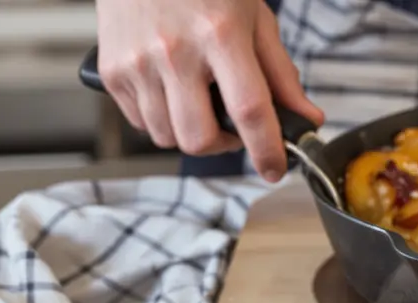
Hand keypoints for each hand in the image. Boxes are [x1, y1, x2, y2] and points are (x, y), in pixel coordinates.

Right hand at [96, 0, 324, 181]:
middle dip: (224, 146)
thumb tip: (306, 119)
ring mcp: (137, 62)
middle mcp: (174, 51)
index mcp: (220, 35)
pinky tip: (173, 91)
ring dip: (191, 133)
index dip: (266, 150)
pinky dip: (161, 119)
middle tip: (234, 128)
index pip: (249, 111)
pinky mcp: (111, 70)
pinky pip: (140, 123)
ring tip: (201, 103)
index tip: (274, 169)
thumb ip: (280, 74)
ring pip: (167, 137)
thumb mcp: (254, 18)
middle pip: (200, 138)